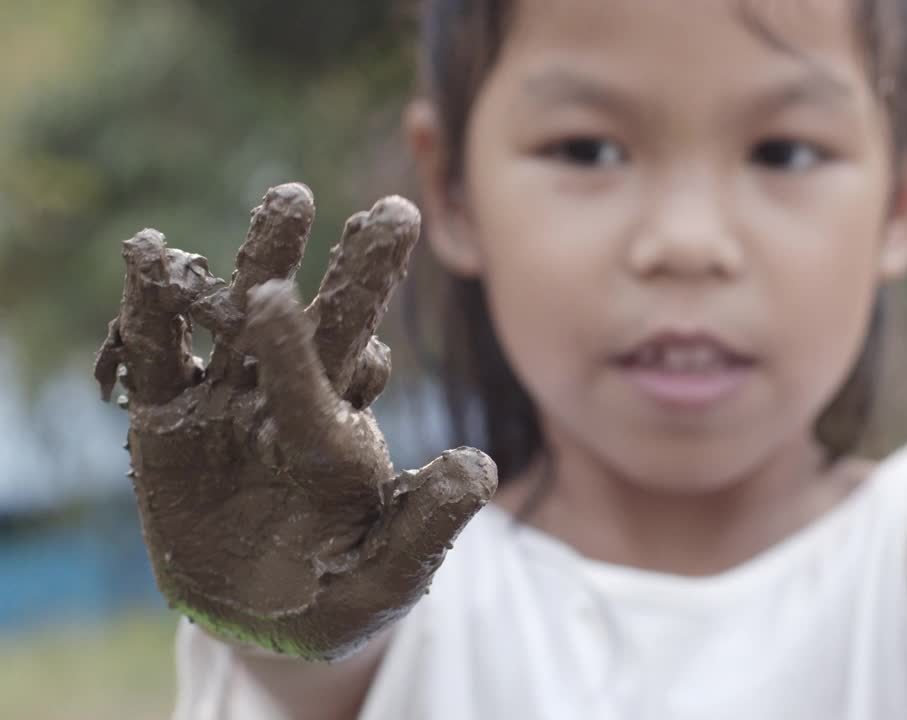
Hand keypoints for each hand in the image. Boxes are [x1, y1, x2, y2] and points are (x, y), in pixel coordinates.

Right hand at [93, 183, 495, 661]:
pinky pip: (156, 361)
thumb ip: (427, 526)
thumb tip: (478, 466)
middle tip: (393, 214)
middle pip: (322, 329)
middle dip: (353, 273)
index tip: (381, 278)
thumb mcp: (388, 574)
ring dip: (262, 263)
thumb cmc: (336, 595)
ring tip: (291, 202)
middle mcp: (287, 406)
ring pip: (239, 326)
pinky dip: (149, 312)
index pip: (347, 370)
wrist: (256, 623)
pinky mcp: (165, 426)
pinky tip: (149, 253)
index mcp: (339, 434)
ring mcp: (225, 411)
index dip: (359, 318)